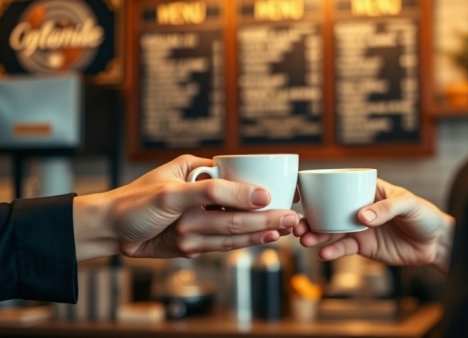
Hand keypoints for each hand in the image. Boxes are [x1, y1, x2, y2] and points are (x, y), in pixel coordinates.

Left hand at [73, 155, 299, 260]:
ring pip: (235, 229)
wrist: (107, 229)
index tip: (289, 199)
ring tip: (284, 230)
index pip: (240, 185)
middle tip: (294, 220)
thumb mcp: (174, 192)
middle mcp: (202, 200)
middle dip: (268, 216)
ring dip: (260, 230)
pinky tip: (262, 240)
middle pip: (241, 210)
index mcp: (201, 177)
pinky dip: (242, 243)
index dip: (265, 194)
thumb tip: (258, 194)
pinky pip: (222, 243)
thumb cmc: (135, 202)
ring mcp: (199, 222)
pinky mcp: (193, 243)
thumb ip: (216, 193)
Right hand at [294, 179, 453, 271]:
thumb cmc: (425, 216)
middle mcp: (358, 207)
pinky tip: (323, 253)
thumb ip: (386, 209)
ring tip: (305, 240)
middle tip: (298, 225)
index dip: (318, 190)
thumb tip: (361, 217)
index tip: (300, 197)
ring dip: (316, 235)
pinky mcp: (363, 246)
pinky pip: (343, 248)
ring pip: (331, 230)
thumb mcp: (408, 205)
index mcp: (367, 189)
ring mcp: (359, 227)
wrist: (436, 244)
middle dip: (310, 218)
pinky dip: (332, 251)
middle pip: (328, 211)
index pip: (338, 186)